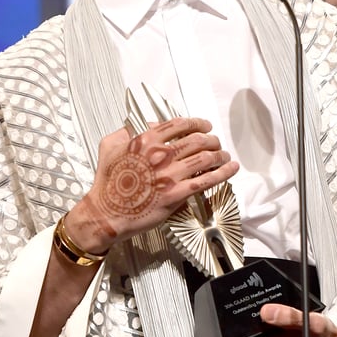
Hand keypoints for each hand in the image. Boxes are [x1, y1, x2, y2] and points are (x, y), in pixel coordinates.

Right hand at [65, 117, 238, 254]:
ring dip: (219, 154)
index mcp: (145, 140)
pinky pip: (205, 181)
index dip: (197, 123)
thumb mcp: (110, 146)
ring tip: (225, 155)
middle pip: (196, 140)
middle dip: (211, 139)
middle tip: (216, 142)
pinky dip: (222, 173)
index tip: (205, 126)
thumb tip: (146, 125)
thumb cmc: (107, 182)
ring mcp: (169, 175)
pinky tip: (230, 168)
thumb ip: (126, 131)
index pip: (179, 125)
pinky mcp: (175, 195)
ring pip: (204, 158)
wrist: (106, 213)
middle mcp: (159, 155)